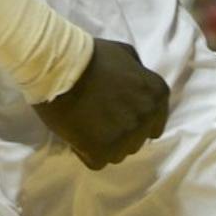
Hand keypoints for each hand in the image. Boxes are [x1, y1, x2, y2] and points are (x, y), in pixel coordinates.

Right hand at [33, 38, 169, 169]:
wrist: (59, 64)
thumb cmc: (90, 55)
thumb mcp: (125, 53)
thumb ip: (139, 74)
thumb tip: (139, 89)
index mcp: (156, 95)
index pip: (155, 124)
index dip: (135, 119)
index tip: (118, 112)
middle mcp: (146, 118)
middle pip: (136, 139)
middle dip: (120, 130)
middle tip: (99, 114)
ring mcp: (125, 137)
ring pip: (118, 153)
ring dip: (105, 142)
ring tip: (86, 122)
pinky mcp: (102, 152)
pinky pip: (98, 161)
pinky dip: (86, 151)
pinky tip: (77, 132)